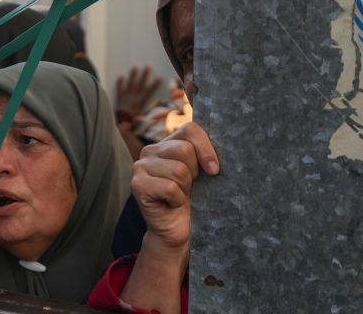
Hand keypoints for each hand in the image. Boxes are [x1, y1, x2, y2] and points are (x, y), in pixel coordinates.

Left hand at [115, 65, 162, 120]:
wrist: (120, 123)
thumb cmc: (132, 122)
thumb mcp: (142, 117)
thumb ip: (148, 112)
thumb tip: (156, 110)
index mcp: (140, 101)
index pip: (149, 91)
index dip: (155, 84)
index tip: (160, 77)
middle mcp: (134, 97)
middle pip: (140, 84)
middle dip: (144, 75)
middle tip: (147, 66)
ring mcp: (126, 96)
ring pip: (130, 84)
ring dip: (133, 75)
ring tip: (135, 67)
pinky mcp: (119, 98)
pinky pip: (119, 89)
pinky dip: (119, 83)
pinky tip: (120, 76)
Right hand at [131, 122, 219, 251]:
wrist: (177, 232)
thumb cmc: (193, 202)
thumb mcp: (201, 173)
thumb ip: (203, 154)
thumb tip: (224, 145)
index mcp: (167, 143)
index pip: (190, 129)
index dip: (206, 148)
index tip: (214, 170)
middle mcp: (150, 151)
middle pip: (185, 150)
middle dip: (194, 173)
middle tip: (188, 187)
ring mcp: (140, 166)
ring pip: (178, 170)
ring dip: (185, 188)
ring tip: (178, 196)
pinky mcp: (138, 185)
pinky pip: (170, 187)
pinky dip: (177, 200)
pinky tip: (171, 204)